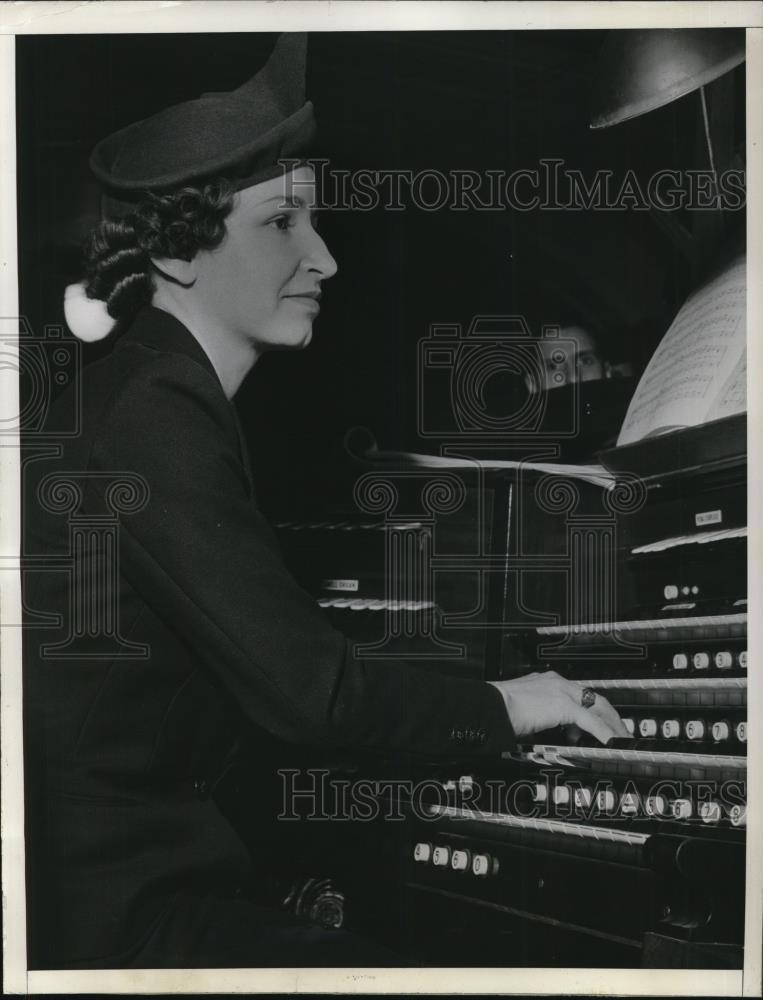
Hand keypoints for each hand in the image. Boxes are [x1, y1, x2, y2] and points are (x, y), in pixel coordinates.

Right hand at [489, 671, 629, 744]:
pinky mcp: (564, 706)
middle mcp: (558, 683)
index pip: (578, 694)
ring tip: (621, 740)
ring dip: (612, 726)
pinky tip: (612, 743)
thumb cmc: (498, 710)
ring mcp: (562, 692)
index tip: (598, 724)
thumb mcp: (524, 710)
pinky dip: (605, 733)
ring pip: (598, 708)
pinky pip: (592, 722)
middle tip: (619, 732)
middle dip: (610, 716)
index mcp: (548, 682)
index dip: (591, 710)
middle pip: (595, 698)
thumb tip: (543, 728)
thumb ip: (538, 715)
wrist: (490, 706)